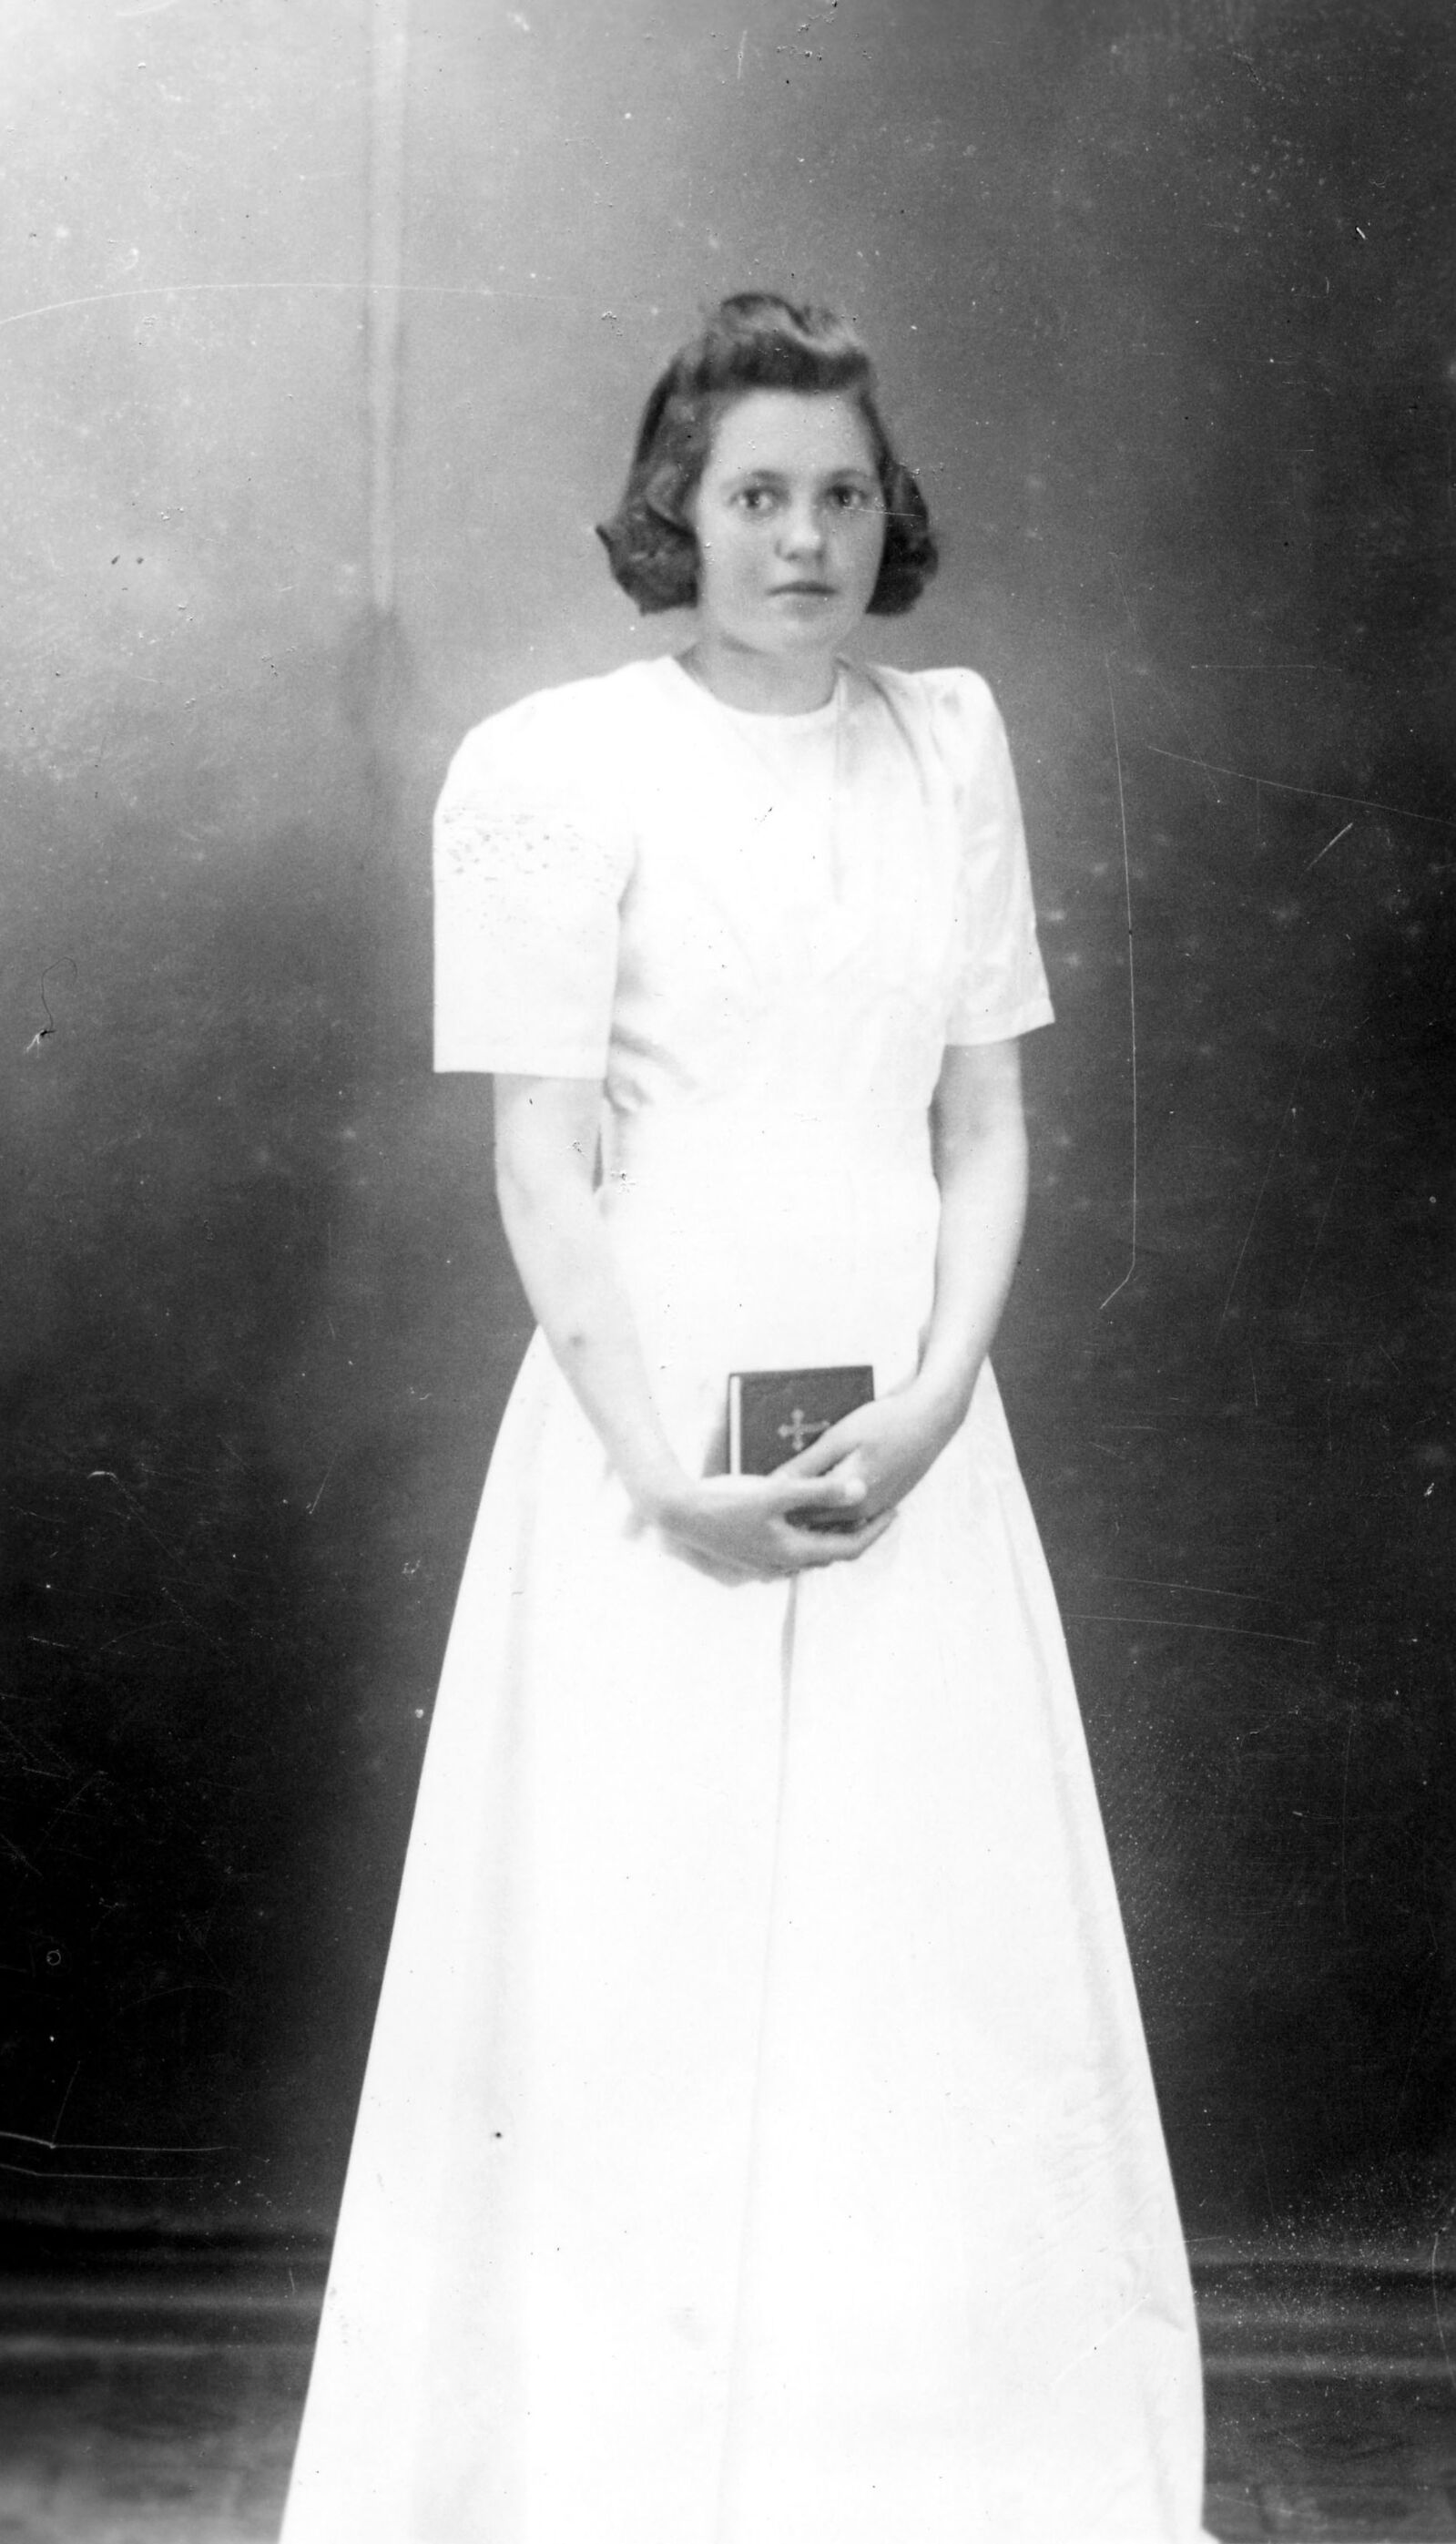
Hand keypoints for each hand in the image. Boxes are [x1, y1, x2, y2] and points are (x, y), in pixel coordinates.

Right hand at [653, 1467, 896, 1577]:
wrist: (678, 1514)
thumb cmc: (726, 1501)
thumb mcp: (776, 1492)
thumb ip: (820, 1491)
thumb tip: (863, 1491)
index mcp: (795, 1552)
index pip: (851, 1548)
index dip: (877, 1531)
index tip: (896, 1511)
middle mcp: (783, 1566)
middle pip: (833, 1552)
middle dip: (858, 1532)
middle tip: (879, 1509)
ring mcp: (765, 1565)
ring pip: (811, 1552)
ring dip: (832, 1535)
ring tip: (849, 1511)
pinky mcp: (751, 1557)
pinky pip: (790, 1550)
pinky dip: (807, 1535)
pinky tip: (806, 1516)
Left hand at [781, 1382, 960, 1522]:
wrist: (931, 1419)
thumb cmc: (885, 1422)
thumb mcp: (840, 1438)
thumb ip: (807, 1466)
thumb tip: (774, 1485)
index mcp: (848, 1497)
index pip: (799, 1512)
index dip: (776, 1503)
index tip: (758, 1490)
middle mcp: (863, 1512)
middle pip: (813, 1520)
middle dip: (789, 1508)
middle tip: (765, 1491)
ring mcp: (876, 1511)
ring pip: (831, 1520)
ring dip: (811, 1508)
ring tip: (791, 1489)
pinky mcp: (884, 1504)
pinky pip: (849, 1514)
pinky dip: (832, 1505)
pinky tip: (822, 1485)